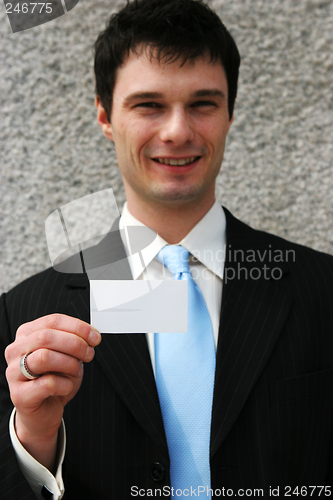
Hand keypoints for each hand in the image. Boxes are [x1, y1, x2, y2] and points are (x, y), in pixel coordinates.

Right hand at [5, 313, 100, 470]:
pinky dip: (65, 384)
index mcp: (27, 334)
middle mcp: (16, 350)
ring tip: (77, 370)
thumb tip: (92, 334)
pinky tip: (67, 387)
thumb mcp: (66, 355)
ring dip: (69, 363)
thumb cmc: (55, 379)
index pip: (52, 321)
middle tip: (89, 354)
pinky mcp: (19, 395)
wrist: (44, 412)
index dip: (77, 327)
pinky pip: (48, 384)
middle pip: (46, 336)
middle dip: (75, 344)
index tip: (95, 337)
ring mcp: (13, 372)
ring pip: (44, 357)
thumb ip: (74, 341)